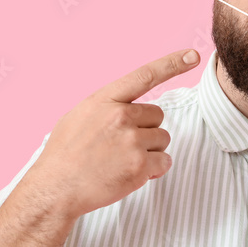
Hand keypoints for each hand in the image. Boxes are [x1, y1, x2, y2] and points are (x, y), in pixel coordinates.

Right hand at [24, 49, 200, 220]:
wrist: (54, 190)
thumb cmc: (64, 155)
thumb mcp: (78, 117)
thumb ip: (107, 107)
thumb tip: (130, 109)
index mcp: (104, 100)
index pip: (144, 76)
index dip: (171, 64)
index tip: (193, 56)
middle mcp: (120, 116)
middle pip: (158, 116)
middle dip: (147, 130)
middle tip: (122, 146)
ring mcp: (131, 141)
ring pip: (162, 139)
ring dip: (150, 151)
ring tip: (121, 161)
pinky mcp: (139, 166)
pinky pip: (164, 162)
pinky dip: (154, 170)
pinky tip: (130, 174)